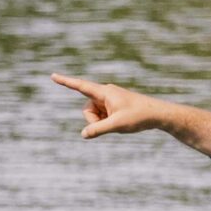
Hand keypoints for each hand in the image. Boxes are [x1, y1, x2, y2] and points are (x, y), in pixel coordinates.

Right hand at [52, 74, 172, 136]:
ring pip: (94, 114)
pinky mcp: (114, 105)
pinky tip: (121, 123)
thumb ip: (97, 130)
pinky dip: (107, 121)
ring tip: (119, 123)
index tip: (53, 76)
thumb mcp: (116, 125)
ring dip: (101, 122)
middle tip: (110, 125)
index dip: (66, 82)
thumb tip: (83, 134)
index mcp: (105, 92)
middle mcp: (105, 93)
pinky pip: (102, 115)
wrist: (158, 114)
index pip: (80, 86)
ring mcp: (110, 99)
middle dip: (93, 120)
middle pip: (87, 109)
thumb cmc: (139, 116)